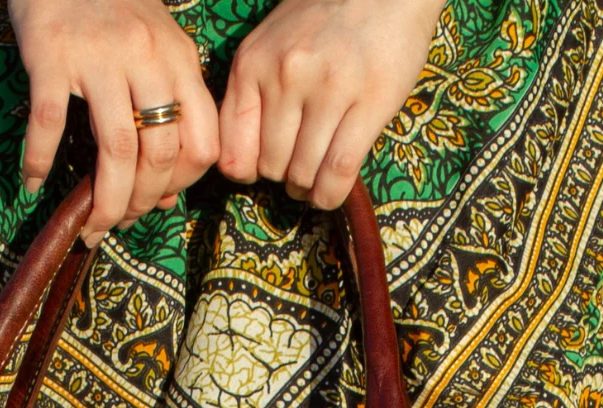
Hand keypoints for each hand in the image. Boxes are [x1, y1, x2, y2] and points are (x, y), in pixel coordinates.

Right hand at [8, 0, 219, 243]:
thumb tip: (167, 196)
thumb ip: (169, 113)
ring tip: (91, 224)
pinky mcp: (51, 54)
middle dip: (141, 204)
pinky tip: (32, 183)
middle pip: (159, 155)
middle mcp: (146, 58)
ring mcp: (98, 56)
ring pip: (116, 151)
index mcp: (179, 61)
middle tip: (118, 222)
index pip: (203, 143)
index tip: (159, 201)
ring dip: (105, 201)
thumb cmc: (110, 8)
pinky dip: (39, 161)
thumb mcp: (155, 51)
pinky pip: (50, 124)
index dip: (183, 186)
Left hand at [219, 0, 443, 207]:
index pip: (233, 151)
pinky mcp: (369, 101)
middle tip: (299, 169)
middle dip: (284, 178)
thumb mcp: (272, 44)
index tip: (262, 170)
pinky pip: (339, 170)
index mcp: (253, 63)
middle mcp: (286, 75)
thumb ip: (252, 93)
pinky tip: (331, 193)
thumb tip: (242, 162)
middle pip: (271, 167)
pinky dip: (331, 194)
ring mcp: (328, 88)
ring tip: (316, 178)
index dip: (247, 174)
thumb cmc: (326, 18)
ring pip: (304, 173)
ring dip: (309, 188)